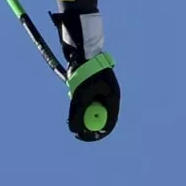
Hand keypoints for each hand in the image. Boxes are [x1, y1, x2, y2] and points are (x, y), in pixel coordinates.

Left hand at [51, 10, 118, 140]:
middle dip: (85, 122)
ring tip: (75, 91)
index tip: (82, 137)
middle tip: (72, 126)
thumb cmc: (86, 70)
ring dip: (79, 107)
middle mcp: (108, 95)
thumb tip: (74, 131)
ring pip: (89, 107)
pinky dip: (77, 97)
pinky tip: (75, 86)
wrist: (83, 48)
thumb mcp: (81, 94)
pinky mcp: (92, 85)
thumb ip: (77, 113)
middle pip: (98, 117)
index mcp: (113, 98)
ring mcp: (100, 90)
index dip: (96, 133)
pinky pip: (84, 98)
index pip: (108, 122)